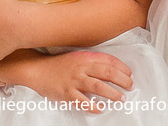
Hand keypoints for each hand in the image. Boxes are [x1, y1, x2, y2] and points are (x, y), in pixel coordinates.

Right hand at [17, 50, 133, 108]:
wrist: (38, 70)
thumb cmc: (59, 65)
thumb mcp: (77, 58)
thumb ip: (92, 62)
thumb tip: (111, 69)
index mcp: (85, 57)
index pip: (109, 60)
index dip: (122, 67)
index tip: (129, 74)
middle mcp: (81, 68)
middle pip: (107, 72)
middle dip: (122, 80)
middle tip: (130, 86)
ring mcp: (74, 81)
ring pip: (98, 86)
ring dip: (112, 93)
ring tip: (121, 98)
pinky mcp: (67, 93)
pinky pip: (83, 101)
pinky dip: (93, 106)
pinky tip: (100, 109)